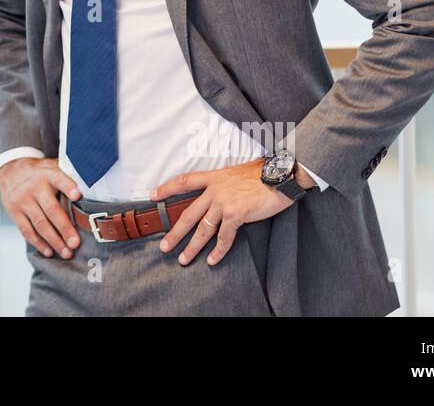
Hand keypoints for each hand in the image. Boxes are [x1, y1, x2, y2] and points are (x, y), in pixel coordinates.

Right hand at [0, 157, 82, 259]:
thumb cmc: (40, 173)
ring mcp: (23, 200)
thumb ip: (68, 176)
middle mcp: (35, 187)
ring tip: (66, 252)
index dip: (68, 187)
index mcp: (48, 174)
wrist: (10, 170)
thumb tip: (93, 188)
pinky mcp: (14, 211)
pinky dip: (38, 243)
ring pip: (40, 223)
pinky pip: (26, 230)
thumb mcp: (52, 167)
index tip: (78, 195)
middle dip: (64, 228)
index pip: (59, 179)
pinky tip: (49, 251)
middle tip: (75, 243)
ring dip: (54, 240)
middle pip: (51, 209)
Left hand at [149, 158, 298, 266]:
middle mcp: (215, 190)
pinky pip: (224, 237)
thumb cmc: (262, 175)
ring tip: (183, 259)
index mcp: (214, 178)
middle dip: (174, 232)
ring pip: (203, 229)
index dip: (167, 188)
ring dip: (192, 247)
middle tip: (164, 246)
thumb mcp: (235, 174)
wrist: (280, 176)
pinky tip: (211, 260)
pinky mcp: (236, 214)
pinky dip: (218, 251)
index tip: (153, 195)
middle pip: (188, 214)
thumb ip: (223, 184)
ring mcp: (224, 202)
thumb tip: (217, 196)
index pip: (184, 181)